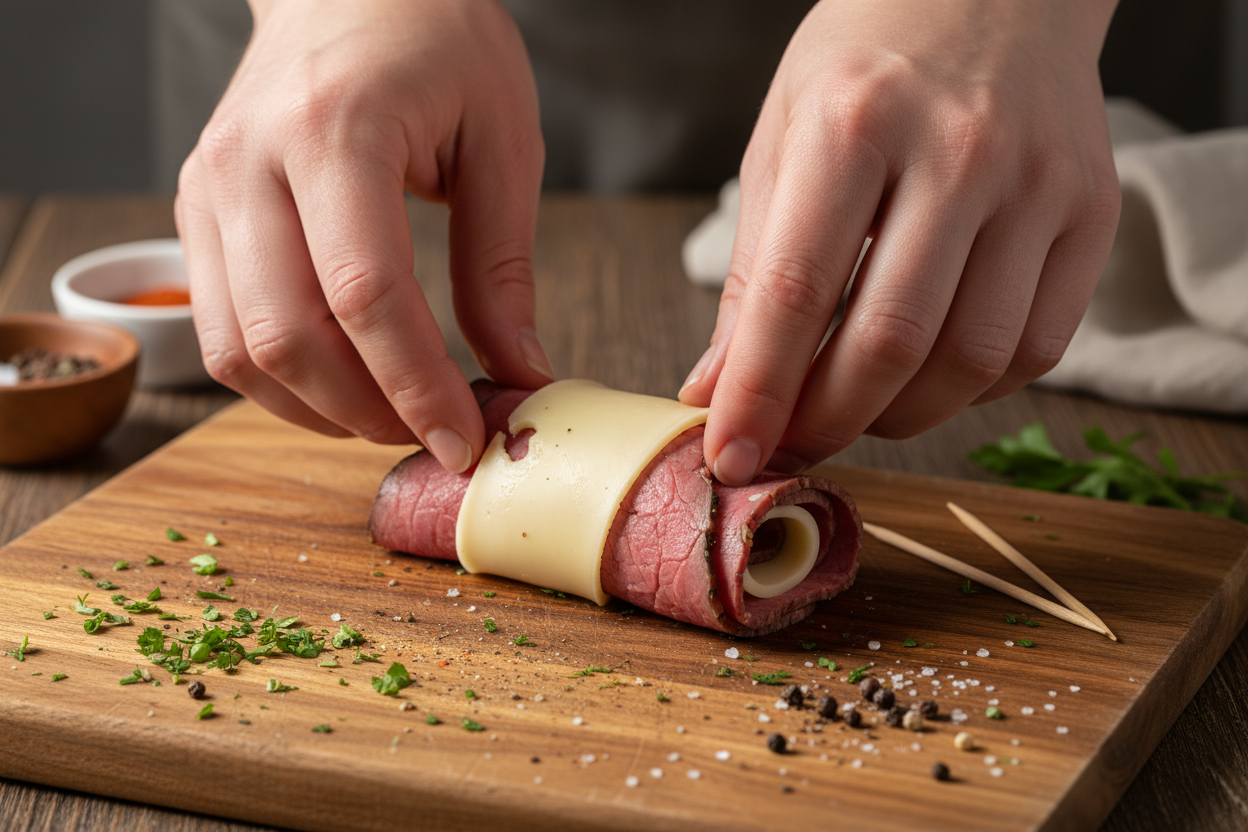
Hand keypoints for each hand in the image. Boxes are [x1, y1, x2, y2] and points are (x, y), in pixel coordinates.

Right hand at [175, 0, 552, 472]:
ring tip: (392, 415)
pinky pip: (217, 329)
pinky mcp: (194, 211)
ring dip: (317, 409)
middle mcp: (249, 161)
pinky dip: (278, 380)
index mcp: (333, 129)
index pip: (365, 294)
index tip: (465, 437)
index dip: (417, 386)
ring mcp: (207, 187)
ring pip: (236, 350)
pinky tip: (341, 384)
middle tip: (435, 433)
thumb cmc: (436, 39)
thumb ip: (502, 265)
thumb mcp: (502, 138)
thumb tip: (520, 372)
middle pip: (286, 336)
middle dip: (367, 413)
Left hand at [679, 0, 1121, 484]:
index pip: (796, 292)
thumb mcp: (782, 141)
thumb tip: (717, 390)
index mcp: (854, 121)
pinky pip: (1034, 348)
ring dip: (899, 417)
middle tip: (791, 446)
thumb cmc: (867, 65)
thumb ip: (754, 271)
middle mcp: (958, 150)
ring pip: (971, 360)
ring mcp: (1039, 183)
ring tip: (854, 410)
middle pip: (890, 342)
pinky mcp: (1094, 212)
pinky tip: (928, 373)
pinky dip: (971, 389)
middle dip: (827, 422)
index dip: (758, 394)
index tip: (730, 458)